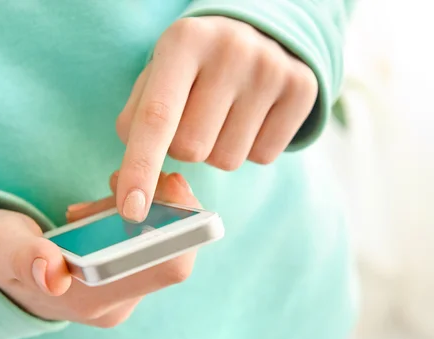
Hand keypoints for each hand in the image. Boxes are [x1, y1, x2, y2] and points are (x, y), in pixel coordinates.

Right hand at [0, 172, 199, 327]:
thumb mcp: (1, 249)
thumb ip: (24, 258)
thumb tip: (52, 274)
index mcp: (95, 300)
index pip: (168, 267)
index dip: (185, 226)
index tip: (173, 184)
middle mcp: (118, 301)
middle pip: (173, 252)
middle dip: (166, 206)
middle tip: (149, 175)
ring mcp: (122, 291)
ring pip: (160, 242)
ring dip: (145, 206)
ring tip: (110, 186)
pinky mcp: (122, 277)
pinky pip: (147, 241)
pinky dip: (136, 214)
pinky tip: (109, 202)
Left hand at [115, 16, 317, 220]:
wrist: (256, 33)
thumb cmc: (195, 65)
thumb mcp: (159, 75)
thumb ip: (137, 121)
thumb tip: (135, 183)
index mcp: (184, 40)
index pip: (157, 118)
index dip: (140, 168)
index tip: (132, 210)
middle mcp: (230, 49)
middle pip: (192, 149)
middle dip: (184, 149)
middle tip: (194, 118)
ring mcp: (271, 68)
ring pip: (227, 160)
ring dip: (217, 151)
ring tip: (224, 114)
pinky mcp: (301, 89)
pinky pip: (263, 157)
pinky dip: (250, 150)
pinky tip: (251, 117)